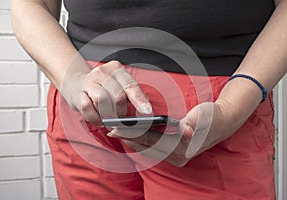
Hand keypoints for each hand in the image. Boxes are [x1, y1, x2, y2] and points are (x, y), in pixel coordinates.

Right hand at [61, 60, 151, 123]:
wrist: (77, 84)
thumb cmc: (104, 88)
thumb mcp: (120, 87)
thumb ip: (132, 97)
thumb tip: (146, 111)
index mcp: (117, 69)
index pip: (131, 85)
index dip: (140, 99)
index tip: (147, 112)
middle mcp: (103, 72)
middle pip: (118, 96)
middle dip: (122, 112)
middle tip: (122, 120)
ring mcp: (89, 82)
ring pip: (102, 102)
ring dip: (108, 116)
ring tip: (109, 119)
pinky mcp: (78, 93)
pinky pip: (88, 109)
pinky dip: (95, 118)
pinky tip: (98, 118)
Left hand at [107, 101, 236, 166]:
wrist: (223, 122)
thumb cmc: (212, 117)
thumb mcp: (202, 117)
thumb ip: (192, 124)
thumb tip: (186, 131)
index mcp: (184, 147)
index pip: (152, 141)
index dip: (134, 134)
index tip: (118, 128)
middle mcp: (179, 156)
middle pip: (147, 147)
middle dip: (128, 138)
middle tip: (111, 130)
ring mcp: (177, 157)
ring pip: (149, 150)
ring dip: (133, 141)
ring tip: (118, 134)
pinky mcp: (175, 154)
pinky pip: (154, 150)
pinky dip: (141, 143)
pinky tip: (132, 137)